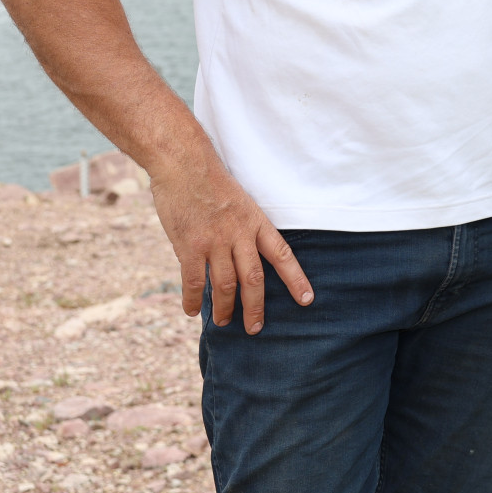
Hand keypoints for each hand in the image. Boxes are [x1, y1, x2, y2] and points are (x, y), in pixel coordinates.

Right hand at [153, 158, 312, 334]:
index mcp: (256, 222)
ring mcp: (214, 241)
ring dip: (224, 308)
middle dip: (256, 308)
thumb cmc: (212, 182)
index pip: (282, 255)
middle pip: (253, 279)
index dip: (295, 279)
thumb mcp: (240, 201)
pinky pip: (193, 281)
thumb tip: (242, 253)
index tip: (307, 300)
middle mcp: (239, 234)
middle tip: (255, 328)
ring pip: (224, 284)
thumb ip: (243, 228)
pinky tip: (193, 311)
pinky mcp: (189, 246)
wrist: (184, 164)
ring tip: (224, 322)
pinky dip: (194, 299)